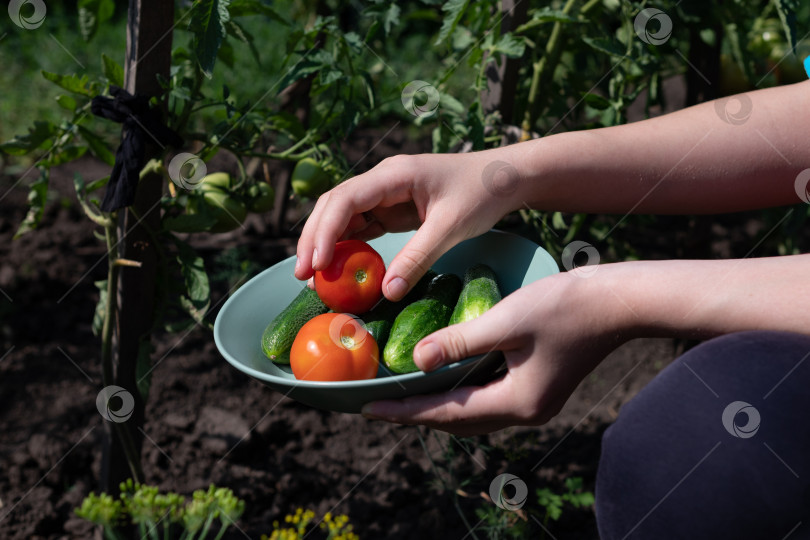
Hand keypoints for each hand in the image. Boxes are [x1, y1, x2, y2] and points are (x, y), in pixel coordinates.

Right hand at [295, 152, 520, 299]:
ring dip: (326, 243)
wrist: (504, 178)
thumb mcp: (451, 227)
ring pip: (342, 216)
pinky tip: (338, 268)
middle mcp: (382, 180)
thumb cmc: (481, 193)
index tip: (315, 263)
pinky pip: (362, 226)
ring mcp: (385, 194)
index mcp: (394, 175)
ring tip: (312, 277)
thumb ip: (418, 258)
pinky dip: (347, 246)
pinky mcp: (393, 208)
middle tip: (301, 275)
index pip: (345, 199)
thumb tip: (385, 292)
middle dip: (313, 238)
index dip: (324, 231)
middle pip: (334, 205)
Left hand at [360, 270, 629, 434]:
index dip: (406, 410)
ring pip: (474, 411)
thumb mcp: (505, 321)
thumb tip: (416, 360)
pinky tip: (444, 378)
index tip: (368, 409)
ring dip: (438, 404)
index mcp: (517, 403)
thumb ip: (459, 343)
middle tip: (377, 405)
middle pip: (459, 420)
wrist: (619, 302)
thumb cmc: (565, 307)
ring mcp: (534, 401)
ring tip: (403, 396)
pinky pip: (488, 397)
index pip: (447, 413)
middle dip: (417, 413)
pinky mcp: (539, 386)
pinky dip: (461, 391)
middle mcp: (525, 411)